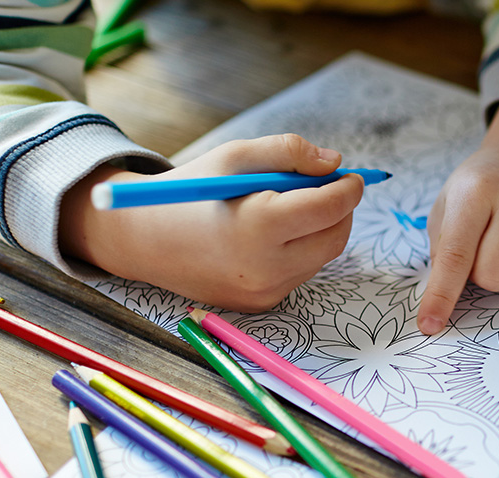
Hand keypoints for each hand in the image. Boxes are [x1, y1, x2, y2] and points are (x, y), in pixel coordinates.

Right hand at [60, 134, 364, 311]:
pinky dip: (301, 250)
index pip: (329, 207)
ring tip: (295, 207)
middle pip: (334, 238)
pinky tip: (274, 234)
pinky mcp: (260, 304)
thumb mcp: (235, 156)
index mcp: (259, 224)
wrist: (144, 240)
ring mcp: (263, 291)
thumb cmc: (191, 190)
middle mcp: (265, 266)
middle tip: (333, 189)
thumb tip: (335, 164)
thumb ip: (289, 152)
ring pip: (320, 257)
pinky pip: (299, 273)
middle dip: (342, 211)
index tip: (354, 176)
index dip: (349, 189)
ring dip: (321, 230)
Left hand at [417, 90, 498, 334]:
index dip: (441, 295)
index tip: (430, 325)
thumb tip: (441, 302)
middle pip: (491, 278)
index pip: (456, 255)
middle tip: (485, 244)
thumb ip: (440, 251)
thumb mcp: (447, 207)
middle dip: (481, 273)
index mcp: (476, 191)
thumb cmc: (479, 190)